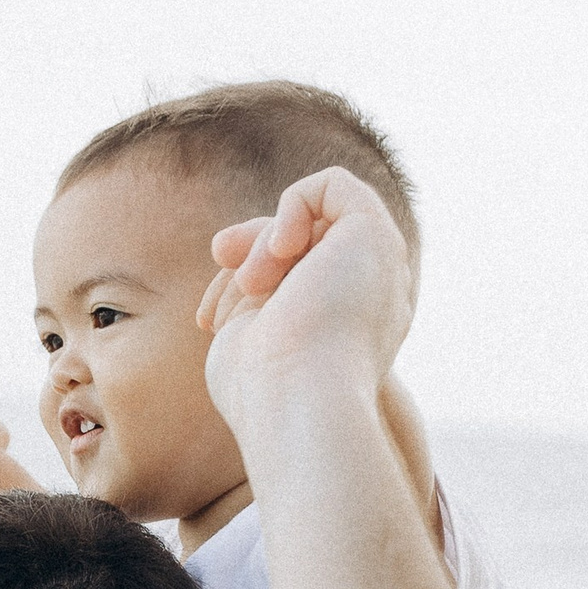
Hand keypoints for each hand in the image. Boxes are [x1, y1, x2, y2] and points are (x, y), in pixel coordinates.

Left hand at [196, 170, 415, 442]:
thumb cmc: (263, 393)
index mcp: (346, 333)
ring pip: (311, 219)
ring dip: (264, 241)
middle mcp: (370, 299)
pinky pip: (334, 185)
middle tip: (221, 256)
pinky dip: (294, 203)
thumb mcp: (246, 338)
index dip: (246, 277)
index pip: (295, 278)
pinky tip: (281, 248)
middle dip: (252, 244)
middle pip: (303, 242)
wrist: (300, 403)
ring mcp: (378, 266)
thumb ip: (250, 297)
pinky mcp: (376, 234)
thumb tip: (228, 247)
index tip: (209, 316)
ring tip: (251, 284)